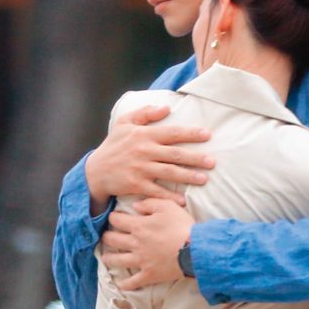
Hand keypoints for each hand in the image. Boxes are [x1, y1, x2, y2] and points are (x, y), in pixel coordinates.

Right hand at [86, 105, 213, 213]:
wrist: (96, 171)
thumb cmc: (113, 145)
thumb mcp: (124, 123)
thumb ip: (145, 113)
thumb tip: (167, 107)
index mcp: (144, 135)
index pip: (171, 133)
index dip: (190, 133)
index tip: (207, 135)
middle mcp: (144, 151)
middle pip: (175, 155)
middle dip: (195, 158)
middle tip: (212, 162)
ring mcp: (140, 169)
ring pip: (169, 173)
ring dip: (188, 177)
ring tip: (204, 179)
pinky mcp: (136, 185)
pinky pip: (156, 191)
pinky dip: (169, 197)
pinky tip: (183, 201)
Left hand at [103, 198, 195, 290]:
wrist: (194, 249)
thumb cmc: (182, 226)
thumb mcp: (168, 206)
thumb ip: (149, 204)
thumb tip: (135, 206)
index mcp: (138, 226)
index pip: (116, 220)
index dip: (113, 217)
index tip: (113, 217)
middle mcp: (135, 244)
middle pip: (112, 240)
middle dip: (106, 237)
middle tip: (106, 236)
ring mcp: (141, 261)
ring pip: (117, 260)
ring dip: (109, 258)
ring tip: (105, 258)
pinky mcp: (149, 275)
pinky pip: (133, 282)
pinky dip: (126, 284)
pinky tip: (121, 285)